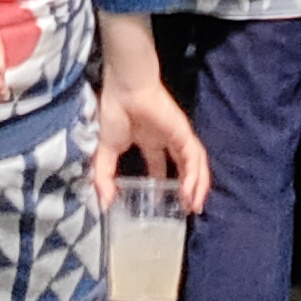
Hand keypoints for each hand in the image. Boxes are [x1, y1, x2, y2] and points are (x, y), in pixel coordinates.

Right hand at [93, 16, 210, 212]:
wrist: (125, 90)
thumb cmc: (114, 112)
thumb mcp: (104, 152)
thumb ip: (104, 178)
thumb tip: (104, 204)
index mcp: (148, 141)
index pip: (160, 167)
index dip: (163, 187)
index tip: (161, 205)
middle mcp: (166, 139)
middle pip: (183, 168)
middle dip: (187, 189)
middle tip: (186, 210)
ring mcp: (177, 136)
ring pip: (194, 165)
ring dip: (196, 187)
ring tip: (193, 207)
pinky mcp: (184, 133)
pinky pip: (195, 158)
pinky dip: (195, 177)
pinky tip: (191, 193)